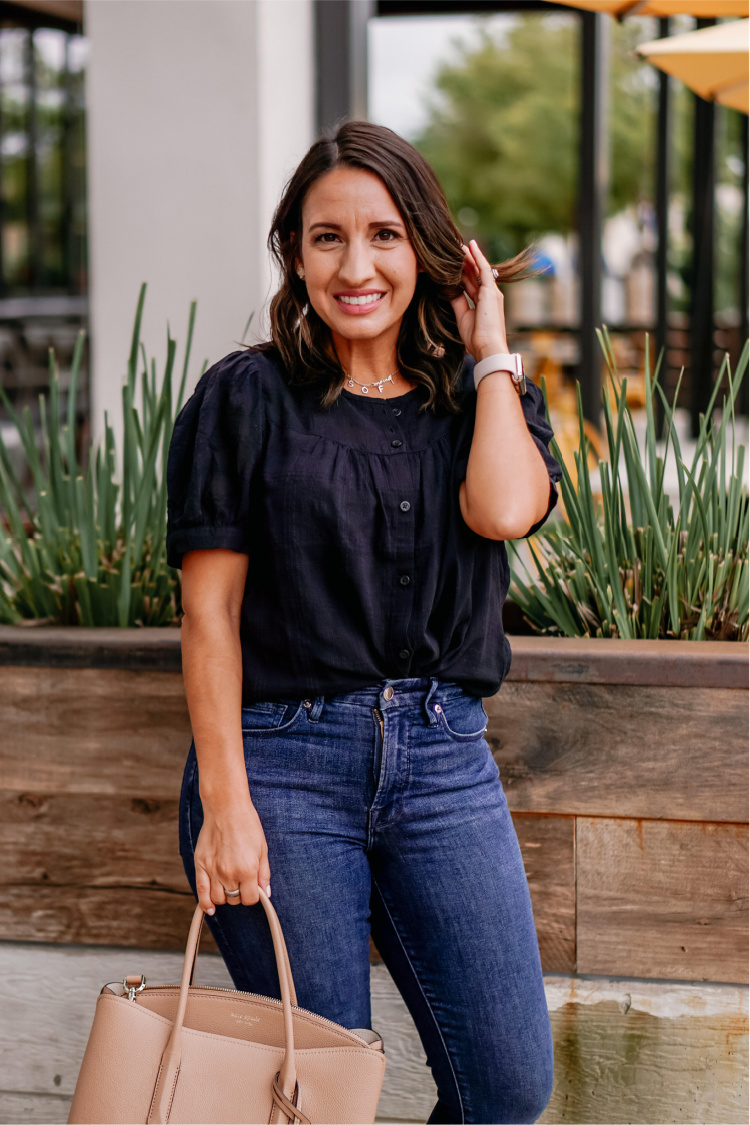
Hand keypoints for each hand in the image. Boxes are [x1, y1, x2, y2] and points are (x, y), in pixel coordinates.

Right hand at [194, 796, 271, 914]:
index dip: (253, 895)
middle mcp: (229, 873)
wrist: (226, 807)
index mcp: (247, 870)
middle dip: (240, 893)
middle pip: (234, 899)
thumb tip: (265, 893)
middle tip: (242, 880)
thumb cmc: (247, 825)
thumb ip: (263, 873)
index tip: (253, 888)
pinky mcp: (200, 865)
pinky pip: (201, 892)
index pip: (250, 899)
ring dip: (225, 896)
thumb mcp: (262, 848)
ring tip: (229, 884)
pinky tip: (210, 908)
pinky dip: (205, 903)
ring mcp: (213, 870)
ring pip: (218, 898)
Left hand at [450, 239, 508, 361]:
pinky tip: (471, 247)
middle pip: (475, 275)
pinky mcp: (491, 290)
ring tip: (461, 245)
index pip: (472, 285)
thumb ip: (458, 302)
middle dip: (466, 263)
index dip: (464, 275)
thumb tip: (449, 289)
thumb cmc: (476, 338)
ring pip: (479, 269)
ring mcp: (492, 292)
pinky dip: (477, 257)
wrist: (487, 346)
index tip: (455, 266)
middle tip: (456, 250)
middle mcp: (490, 295)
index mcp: (483, 304)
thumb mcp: (463, 317)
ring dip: (470, 257)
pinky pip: (484, 269)